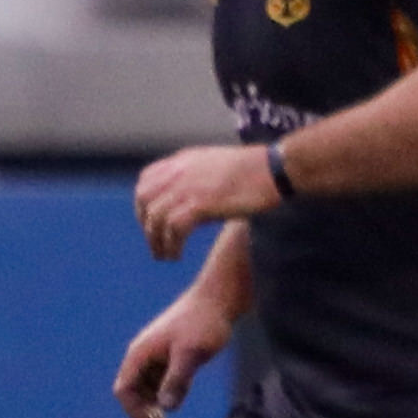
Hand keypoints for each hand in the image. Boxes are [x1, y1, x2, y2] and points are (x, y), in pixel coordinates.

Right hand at [111, 295, 237, 417]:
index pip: (126, 393)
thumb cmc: (205, 322)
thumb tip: (165, 410)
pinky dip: (163, 401)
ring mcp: (155, 356)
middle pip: (133, 396)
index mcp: (139, 354)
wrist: (220, 297)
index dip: (137, 415)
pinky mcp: (169, 356)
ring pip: (145, 393)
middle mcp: (142, 356)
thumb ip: (177, 381)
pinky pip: (158, 385)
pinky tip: (174, 408)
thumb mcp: (192, 353)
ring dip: (154, 414)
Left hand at [133, 144, 281, 261]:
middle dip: (146, 224)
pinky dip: (172, 245)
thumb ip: (195, 182)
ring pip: (156, 219)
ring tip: (166, 256)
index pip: (146, 180)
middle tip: (156, 243)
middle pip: (145, 201)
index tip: (150, 221)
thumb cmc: (254, 171)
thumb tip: (186, 209)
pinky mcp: (199, 204)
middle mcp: (178, 172)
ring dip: (157, 241)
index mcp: (182, 161)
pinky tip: (177, 255)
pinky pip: (173, 230)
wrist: (274, 169)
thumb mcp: (215, 168)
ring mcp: (187, 188)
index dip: (143, 204)